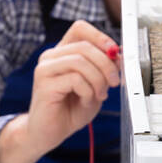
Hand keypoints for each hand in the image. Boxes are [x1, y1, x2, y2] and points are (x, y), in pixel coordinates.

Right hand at [0, 20, 121, 162]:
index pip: (80, 28)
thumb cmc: (70, 110)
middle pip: (84, 46)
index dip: (100, 37)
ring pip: (80, 61)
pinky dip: (88, 91)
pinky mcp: (44, 84)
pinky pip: (75, 79)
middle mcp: (51, 57)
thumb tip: (117, 54)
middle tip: (113, 82)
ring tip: (99, 95)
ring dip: (97, 80)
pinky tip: (85, 101)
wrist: (50, 133)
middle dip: (106, 64)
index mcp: (63, 53)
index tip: (114, 54)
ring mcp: (45, 69)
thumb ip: (104, 70)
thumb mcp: (95, 86)